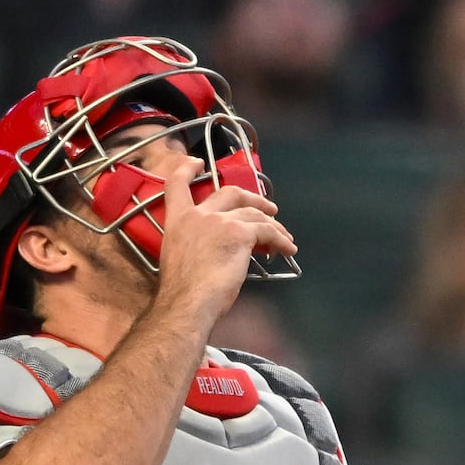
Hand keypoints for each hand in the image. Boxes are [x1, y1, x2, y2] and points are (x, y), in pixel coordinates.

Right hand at [153, 178, 294, 325]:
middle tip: (270, 209)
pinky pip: (269, 232)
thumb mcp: (182, 258)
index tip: (197, 162)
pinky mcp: (240, 233)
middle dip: (253, 198)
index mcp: (177, 219)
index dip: (187, 169)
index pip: (176, 184)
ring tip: (285, 239)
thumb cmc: (184, 291)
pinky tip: (288, 250)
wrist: (187, 302)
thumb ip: (200, 243)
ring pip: (255, 214)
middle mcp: (197, 214)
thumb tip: (223, 250)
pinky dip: (281, 240)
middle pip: (230, 192)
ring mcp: (219, 220)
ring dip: (274, 225)